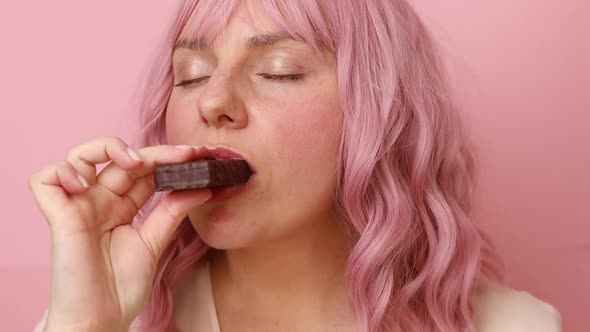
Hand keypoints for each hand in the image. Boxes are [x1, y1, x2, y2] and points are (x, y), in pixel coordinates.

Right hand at [28, 137, 210, 330]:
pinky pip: (45, 179)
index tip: (198, 157)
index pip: (143, 171)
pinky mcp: (59, 216)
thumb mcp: (154, 242)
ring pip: (79, 157)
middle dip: (155, 152)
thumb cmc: (122, 287)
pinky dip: (64, 172)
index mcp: (121, 207)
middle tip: (186, 156)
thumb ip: (172, 212)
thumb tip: (202, 187)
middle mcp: (99, 202)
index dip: (168, 160)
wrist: (102, 319)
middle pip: (121, 159)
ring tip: (135, 163)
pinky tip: (87, 186)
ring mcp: (79, 207)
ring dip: (106, 149)